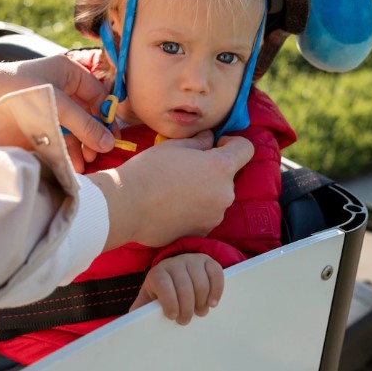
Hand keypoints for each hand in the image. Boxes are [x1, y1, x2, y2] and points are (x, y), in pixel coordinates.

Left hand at [0, 55, 114, 159]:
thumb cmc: (16, 89)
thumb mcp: (57, 106)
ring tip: (80, 165)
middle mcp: (60, 86)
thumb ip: (84, 125)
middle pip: (85, 113)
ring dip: (77, 146)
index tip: (113, 140)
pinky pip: (55, 134)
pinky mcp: (34, 119)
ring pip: (71, 127)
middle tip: (96, 155)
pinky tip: (66, 163)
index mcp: (69, 72)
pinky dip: (62, 148)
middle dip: (91, 135)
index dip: (106, 117)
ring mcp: (47, 104)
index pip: (98, 94)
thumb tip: (109, 144)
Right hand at [87, 133, 253, 249]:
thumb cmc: (147, 171)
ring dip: (204, 191)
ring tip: (175, 190)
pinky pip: (205, 215)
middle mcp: (225, 193)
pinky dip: (195, 210)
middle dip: (213, 170)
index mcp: (221, 167)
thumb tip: (209, 139)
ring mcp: (215, 216)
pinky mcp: (202, 231)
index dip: (232, 143)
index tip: (215, 145)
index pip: (246, 148)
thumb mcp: (173, 146)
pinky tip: (172, 206)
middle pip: (228, 175)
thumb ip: (199, 141)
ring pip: (216, 196)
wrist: (126, 207)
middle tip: (186, 169)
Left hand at [130, 254, 223, 324]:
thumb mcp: (149, 298)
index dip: (169, 301)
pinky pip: (216, 274)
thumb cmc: (162, 291)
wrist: (176, 273)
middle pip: (185, 286)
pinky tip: (212, 303)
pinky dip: (216, 290)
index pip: (163, 284)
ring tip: (200, 312)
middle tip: (186, 320)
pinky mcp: (208, 261)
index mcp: (158, 272)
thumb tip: (131, 322)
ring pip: (201, 282)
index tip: (172, 316)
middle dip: (187, 307)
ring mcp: (193, 259)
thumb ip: (141, 309)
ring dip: (202, 302)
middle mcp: (175, 262)